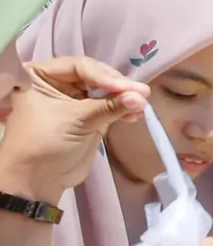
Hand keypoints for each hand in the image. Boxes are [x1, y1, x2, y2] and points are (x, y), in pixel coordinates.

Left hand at [0, 53, 146, 200]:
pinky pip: (108, 106)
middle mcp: (55, 83)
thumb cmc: (45, 142)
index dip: (104, 76)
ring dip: (123, 97)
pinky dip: (122, 109)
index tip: (126, 88)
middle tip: (141, 93)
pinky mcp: (87, 116)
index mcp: (39, 75)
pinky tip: (135, 115)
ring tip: (141, 106)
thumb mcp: (76, 120)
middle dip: (117, 85)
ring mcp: (72, 100)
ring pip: (103, 90)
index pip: (78, 66)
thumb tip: (142, 96)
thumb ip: (109, 106)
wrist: (37, 179)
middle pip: (93, 75)